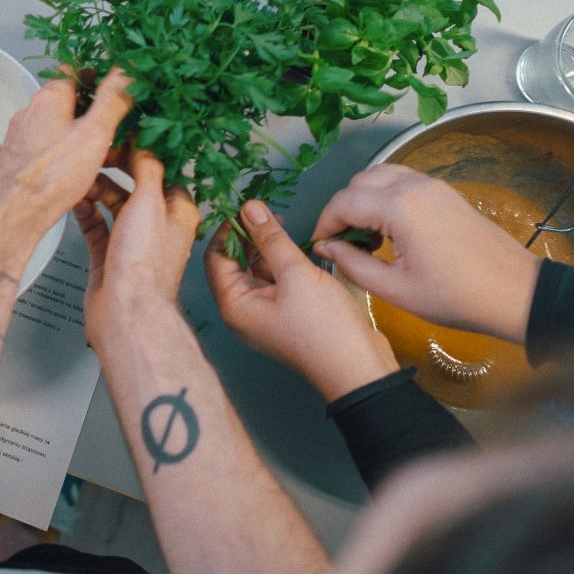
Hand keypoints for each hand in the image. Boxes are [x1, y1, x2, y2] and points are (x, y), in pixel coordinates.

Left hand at [0, 71, 133, 243]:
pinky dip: (65, 156)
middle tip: (115, 126)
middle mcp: (31, 112)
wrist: (14, 213)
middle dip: (92, 112)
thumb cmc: (51, 175)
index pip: (74, 70)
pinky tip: (78, 175)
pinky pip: (48, 150)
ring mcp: (22, 136)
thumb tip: (127, 71)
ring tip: (102, 156)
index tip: (116, 87)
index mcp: (49, 97)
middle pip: (66, 101)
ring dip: (80, 137)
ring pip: (57, 128)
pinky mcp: (19, 159)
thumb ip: (112, 99)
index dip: (97, 75)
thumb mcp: (95, 132)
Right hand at [74, 151, 199, 353]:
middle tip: (97, 154)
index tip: (120, 136)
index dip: (140, 151)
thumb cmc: (145, 265)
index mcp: (177, 210)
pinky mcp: (109, 253)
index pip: (160, 169)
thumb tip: (142, 141)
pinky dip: (86, 210)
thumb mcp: (150, 201)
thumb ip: (145, 166)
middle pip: (134, 183)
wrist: (124, 311)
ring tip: (83, 179)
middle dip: (114, 168)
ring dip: (97, 188)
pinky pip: (95, 223)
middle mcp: (157, 224)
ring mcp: (132, 239)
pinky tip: (78, 201)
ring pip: (112, 201)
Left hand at [205, 200, 398, 402]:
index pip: (215, 257)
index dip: (228, 229)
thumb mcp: (296, 274)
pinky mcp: (284, 316)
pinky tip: (297, 249)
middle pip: (233, 264)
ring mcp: (264, 315)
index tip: (247, 206)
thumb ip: (271, 238)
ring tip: (285, 227)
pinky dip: (281, 264)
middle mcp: (243, 312)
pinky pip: (274, 282)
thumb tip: (249, 207)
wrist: (358, 367)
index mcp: (234, 305)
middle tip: (269, 213)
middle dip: (248, 236)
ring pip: (255, 272)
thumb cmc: (324, 326)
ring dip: (266, 249)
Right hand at [310, 165, 542, 345]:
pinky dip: (386, 196)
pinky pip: (403, 181)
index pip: (344, 202)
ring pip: (381, 176)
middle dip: (343, 209)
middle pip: (359, 182)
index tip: (321, 247)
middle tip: (343, 243)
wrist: (515, 293)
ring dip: (364, 199)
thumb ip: (353, 265)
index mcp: (400, 207)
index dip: (325, 223)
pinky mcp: (446, 192)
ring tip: (367, 236)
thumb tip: (326, 248)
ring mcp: (433, 185)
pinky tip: (392, 229)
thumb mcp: (396, 290)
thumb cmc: (456, 297)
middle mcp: (414, 186)